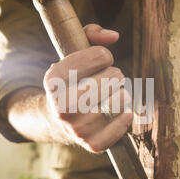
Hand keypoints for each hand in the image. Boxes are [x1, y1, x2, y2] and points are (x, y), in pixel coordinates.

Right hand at [43, 24, 132, 152]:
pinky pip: (124, 123)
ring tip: (108, 95)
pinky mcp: (93, 144)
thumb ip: (91, 34)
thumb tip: (113, 36)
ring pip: (123, 97)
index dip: (103, 55)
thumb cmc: (70, 81)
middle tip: (103, 80)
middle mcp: (62, 106)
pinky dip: (125, 115)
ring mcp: (78, 128)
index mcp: (53, 80)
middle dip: (114, 74)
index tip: (99, 60)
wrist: (56, 120)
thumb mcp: (71, 52)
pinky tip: (116, 111)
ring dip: (120, 93)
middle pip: (114, 76)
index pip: (100, 55)